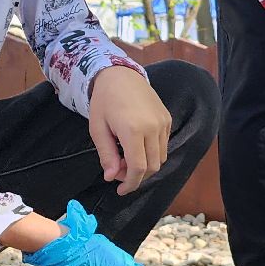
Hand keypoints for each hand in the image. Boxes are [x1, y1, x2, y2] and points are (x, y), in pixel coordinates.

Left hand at [88, 65, 170, 196]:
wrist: (121, 75)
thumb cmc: (104, 101)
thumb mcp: (97, 129)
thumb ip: (106, 155)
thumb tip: (112, 177)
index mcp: (133, 130)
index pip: (138, 168)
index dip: (130, 184)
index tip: (120, 190)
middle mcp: (153, 128)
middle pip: (152, 166)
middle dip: (137, 176)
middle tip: (119, 172)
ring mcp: (163, 123)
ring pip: (160, 158)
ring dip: (145, 166)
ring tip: (127, 158)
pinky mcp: (167, 119)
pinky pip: (163, 145)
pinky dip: (152, 153)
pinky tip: (137, 146)